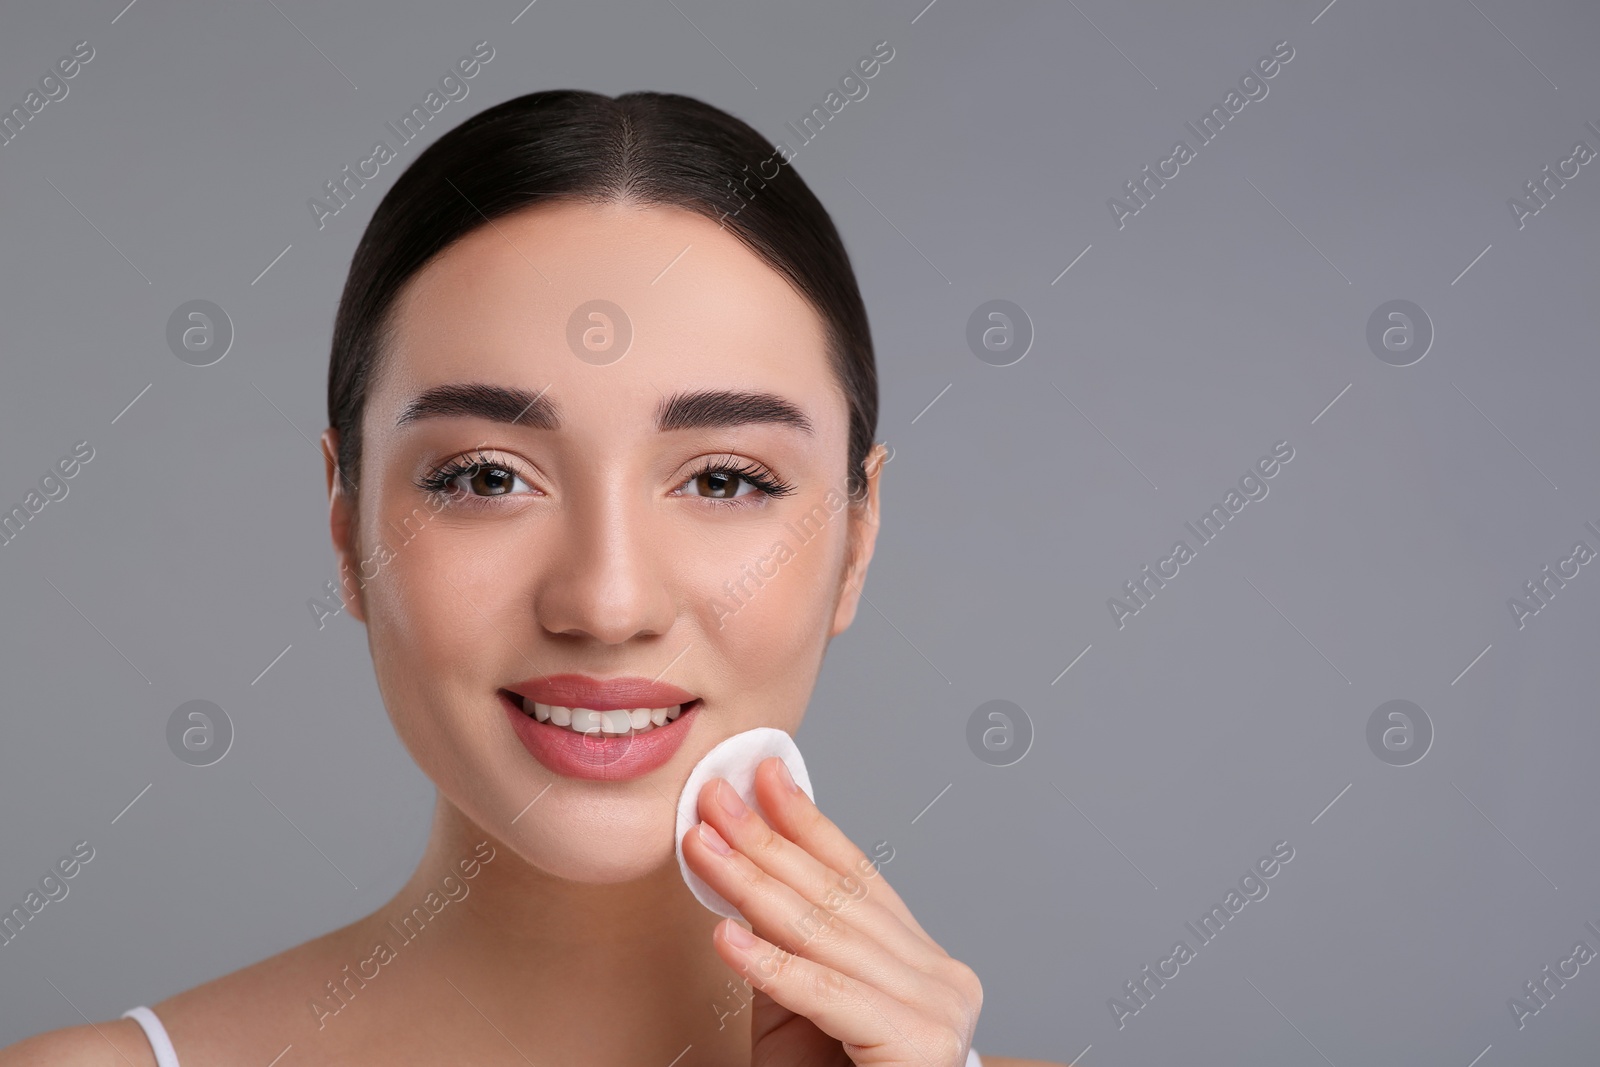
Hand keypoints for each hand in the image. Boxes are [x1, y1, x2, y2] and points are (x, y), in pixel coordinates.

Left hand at [682, 756, 983, 1066]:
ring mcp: (939, 1011)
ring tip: (703, 848)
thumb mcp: (802, 1014)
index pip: (859, 877)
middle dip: (766, 842)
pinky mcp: (920, 1048)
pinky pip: (829, 998)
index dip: (808, 823)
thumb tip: (744, 881)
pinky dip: (772, 967)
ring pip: (827, 937)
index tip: (766, 775)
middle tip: (713, 799)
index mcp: (923, 963)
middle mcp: (944, 978)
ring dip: (753, 888)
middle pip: (838, 899)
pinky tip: (727, 936)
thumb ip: (788, 950)